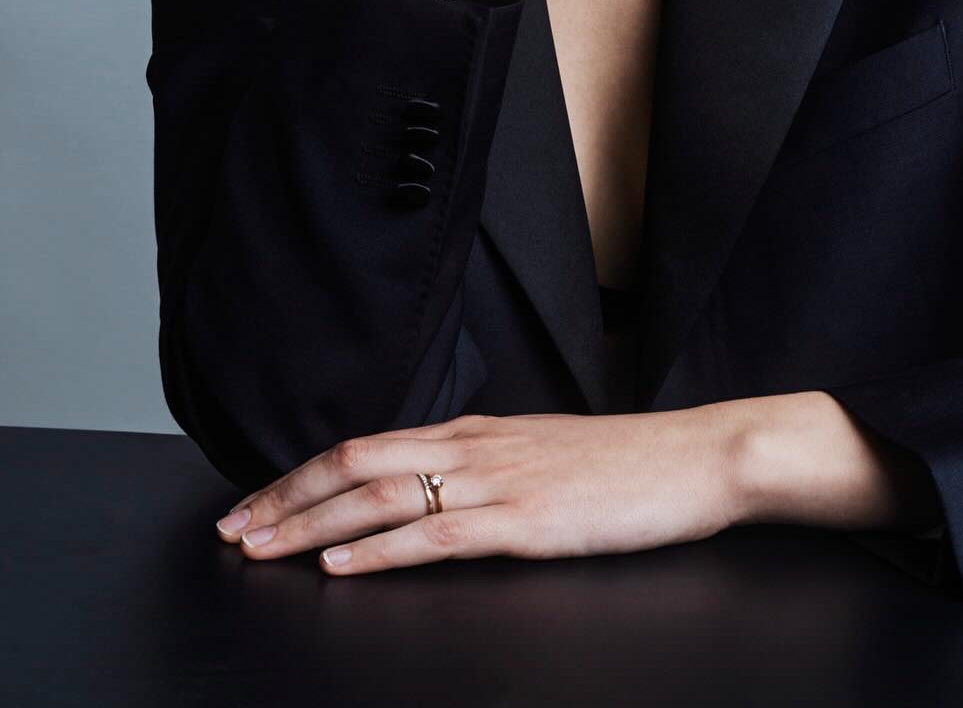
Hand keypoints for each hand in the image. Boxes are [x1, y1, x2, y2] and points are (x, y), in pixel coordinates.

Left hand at [214, 407, 746, 574]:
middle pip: (359, 461)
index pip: (370, 444)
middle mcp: (477, 446)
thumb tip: (436, 489)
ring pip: (384, 495)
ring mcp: (499, 481)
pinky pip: (437, 533)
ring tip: (263, 549)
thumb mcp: (545, 455)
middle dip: (288, 497)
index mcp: (479, 431)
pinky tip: (343, 566)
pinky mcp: (525, 521)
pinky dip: (380, 550)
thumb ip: (489, 467)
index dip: (305, 475)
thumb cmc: (629, 466)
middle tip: (233, 530)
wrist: (696, 458)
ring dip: (314, 525)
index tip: (258, 501)